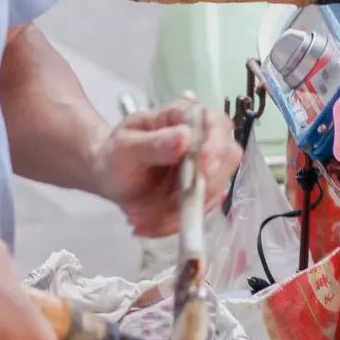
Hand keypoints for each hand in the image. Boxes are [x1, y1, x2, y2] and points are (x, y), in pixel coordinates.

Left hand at [93, 102, 240, 238]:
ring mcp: (207, 167)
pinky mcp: (203, 192)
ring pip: (216, 190)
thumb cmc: (116, 155)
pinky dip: (174, 222)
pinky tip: (149, 223)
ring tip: (145, 216)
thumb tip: (184, 137)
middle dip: (205, 184)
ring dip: (182, 209)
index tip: (202, 166)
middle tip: (174, 203)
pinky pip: (200, 212)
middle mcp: (203, 138)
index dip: (214, 145)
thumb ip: (152, 144)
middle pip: (228, 157)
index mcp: (184, 116)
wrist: (111, 178)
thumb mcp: (124, 148)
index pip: (216, 123)